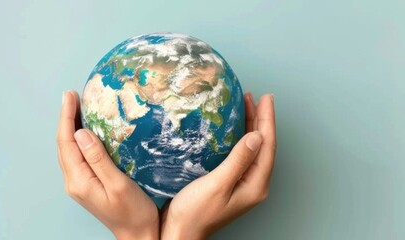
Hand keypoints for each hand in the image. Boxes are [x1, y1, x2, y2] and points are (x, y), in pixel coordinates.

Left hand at [56, 90, 158, 239]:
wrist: (138, 235)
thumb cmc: (134, 212)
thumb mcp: (118, 184)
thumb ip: (98, 158)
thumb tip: (81, 133)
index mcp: (79, 181)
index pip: (67, 142)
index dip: (67, 117)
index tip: (70, 95)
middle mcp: (74, 182)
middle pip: (64, 144)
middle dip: (66, 118)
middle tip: (72, 95)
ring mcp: (78, 184)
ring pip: (69, 150)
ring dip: (71, 127)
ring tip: (77, 106)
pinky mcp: (86, 184)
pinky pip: (77, 156)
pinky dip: (78, 138)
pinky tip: (86, 129)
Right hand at [160, 93, 276, 239]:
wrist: (180, 232)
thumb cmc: (195, 212)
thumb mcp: (218, 184)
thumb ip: (238, 160)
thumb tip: (257, 136)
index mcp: (255, 184)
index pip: (267, 146)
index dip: (267, 120)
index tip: (265, 98)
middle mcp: (252, 184)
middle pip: (262, 146)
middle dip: (260, 120)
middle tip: (255, 96)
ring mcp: (241, 184)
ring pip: (251, 149)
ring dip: (250, 127)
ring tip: (245, 106)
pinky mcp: (229, 183)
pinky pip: (240, 155)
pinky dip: (238, 138)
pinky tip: (230, 130)